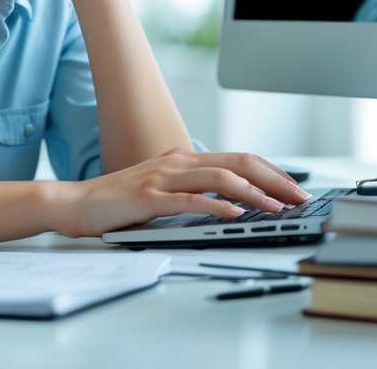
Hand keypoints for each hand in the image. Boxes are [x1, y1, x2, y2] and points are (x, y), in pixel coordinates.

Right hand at [55, 148, 311, 238]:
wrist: (75, 204)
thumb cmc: (118, 203)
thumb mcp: (164, 191)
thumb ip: (193, 190)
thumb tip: (233, 203)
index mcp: (184, 160)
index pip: (240, 159)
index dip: (272, 172)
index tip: (295, 189)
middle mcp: (178, 162)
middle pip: (239, 163)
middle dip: (275, 180)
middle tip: (300, 198)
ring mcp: (163, 178)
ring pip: (220, 178)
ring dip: (254, 193)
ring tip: (276, 208)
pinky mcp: (149, 198)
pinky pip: (189, 200)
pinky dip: (217, 207)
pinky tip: (235, 216)